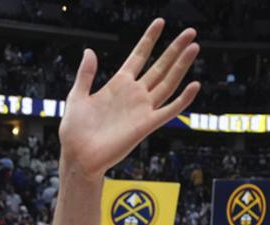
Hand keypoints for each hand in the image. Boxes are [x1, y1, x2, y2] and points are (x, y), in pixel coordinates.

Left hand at [59, 20, 199, 178]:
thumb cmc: (74, 131)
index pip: (138, 56)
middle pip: (159, 66)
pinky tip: (195, 85)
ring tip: (194, 46)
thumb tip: (89, 50)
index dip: (149, 39)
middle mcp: (134, 94)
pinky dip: (183, 99)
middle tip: (190, 31)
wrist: (78, 157)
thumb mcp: (77, 97)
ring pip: (168, 82)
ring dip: (182, 66)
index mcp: (118, 85)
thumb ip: (85, 74)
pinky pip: (169, 110)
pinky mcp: (146, 125)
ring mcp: (142, 108)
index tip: (160, 22)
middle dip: (174, 48)